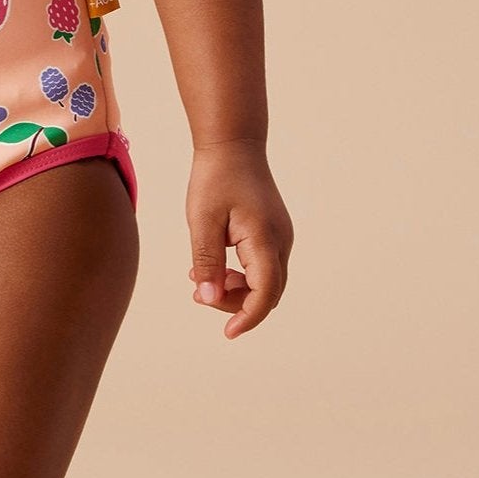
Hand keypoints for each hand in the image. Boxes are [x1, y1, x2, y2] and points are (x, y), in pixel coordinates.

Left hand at [186, 142, 292, 338]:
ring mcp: (279, 237)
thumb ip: (207, 261)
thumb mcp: (202, 220)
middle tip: (198, 293)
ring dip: (234, 288)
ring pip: (264, 280)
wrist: (233, 145)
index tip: (228, 332)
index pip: (265, 292)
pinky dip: (238, 274)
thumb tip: (208, 299)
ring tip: (200, 277)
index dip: (248, 317)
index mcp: (265, 238)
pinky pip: (261, 266)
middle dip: (235, 303)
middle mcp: (280, 241)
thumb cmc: (215, 178)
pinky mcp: (272, 233)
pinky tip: (212, 267)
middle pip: (267, 291)